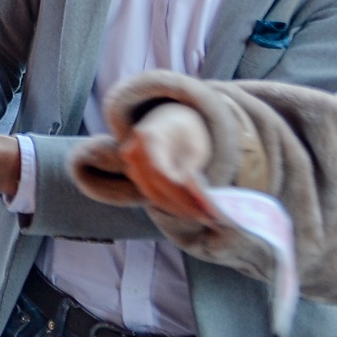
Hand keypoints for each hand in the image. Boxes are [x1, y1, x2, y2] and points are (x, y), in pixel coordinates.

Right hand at [110, 103, 218, 224]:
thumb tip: (193, 198)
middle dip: (181, 206)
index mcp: (148, 137)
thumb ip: (191, 170)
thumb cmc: (187, 130)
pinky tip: (188, 208)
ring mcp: (130, 164)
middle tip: (207, 217)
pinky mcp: (134, 173)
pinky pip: (150, 192)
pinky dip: (169, 202)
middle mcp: (133, 151)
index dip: (180, 194)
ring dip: (176, 208)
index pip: (161, 173)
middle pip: (154, 188)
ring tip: (201, 215)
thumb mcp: (196, 146)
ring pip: (151, 194)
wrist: (168, 118)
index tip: (202, 207)